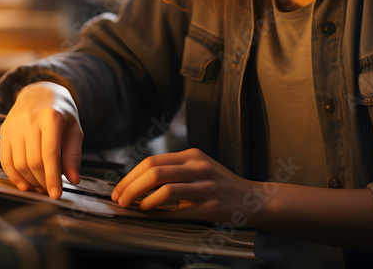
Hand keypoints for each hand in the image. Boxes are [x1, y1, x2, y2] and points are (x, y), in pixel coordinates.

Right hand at [0, 81, 82, 198]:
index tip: (56, 195)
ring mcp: (14, 125)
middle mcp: (29, 120)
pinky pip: (5, 159)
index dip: (53, 177)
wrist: (39, 92)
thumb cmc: (61, 113)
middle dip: (42, 182)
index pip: (50, 154)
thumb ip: (74, 154)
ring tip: (40, 187)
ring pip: (19, 163)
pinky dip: (14, 176)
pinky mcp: (4, 131)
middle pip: (33, 161)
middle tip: (50, 191)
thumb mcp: (74, 129)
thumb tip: (74, 179)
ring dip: (29, 181)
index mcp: (51, 117)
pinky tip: (24, 184)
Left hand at [111, 148, 255, 222]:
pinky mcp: (210, 205)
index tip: (119, 189)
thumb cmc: (220, 185)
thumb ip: (174, 171)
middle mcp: (198, 167)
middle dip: (131, 187)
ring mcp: (205, 186)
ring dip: (143, 200)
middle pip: (154, 172)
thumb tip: (138, 183)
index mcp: (192, 155)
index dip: (130, 176)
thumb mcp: (199, 168)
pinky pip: (179, 209)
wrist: (253, 199)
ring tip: (136, 208)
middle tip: (120, 200)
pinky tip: (153, 216)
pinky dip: (161, 214)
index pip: (152, 161)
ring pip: (165, 188)